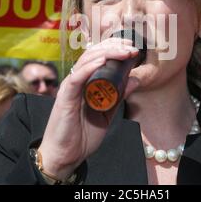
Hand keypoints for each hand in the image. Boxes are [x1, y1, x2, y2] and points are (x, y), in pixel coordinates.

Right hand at [38, 37, 140, 179]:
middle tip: (131, 46)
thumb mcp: (107, 113)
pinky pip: (76, 78)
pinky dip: (89, 68)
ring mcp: (70, 87)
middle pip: (93, 54)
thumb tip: (135, 79)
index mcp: (86, 82)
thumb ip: (119, 96)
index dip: (114, 48)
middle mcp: (77, 81)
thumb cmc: (82, 134)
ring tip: (123, 51)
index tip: (132, 47)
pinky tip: (102, 61)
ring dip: (106, 53)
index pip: (98, 57)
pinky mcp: (65, 97)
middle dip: (113, 46)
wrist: (65, 155)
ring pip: (85, 61)